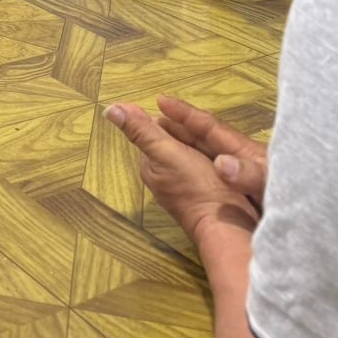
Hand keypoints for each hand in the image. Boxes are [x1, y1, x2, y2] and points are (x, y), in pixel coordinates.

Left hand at [106, 101, 257, 247]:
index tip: (192, 118)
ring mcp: (185, 185)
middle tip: (210, 133)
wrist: (227, 228)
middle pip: (176, 140)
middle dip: (191, 131)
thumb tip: (110, 109)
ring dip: (206, 143)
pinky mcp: (206, 192)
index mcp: (150, 166)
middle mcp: (163, 175)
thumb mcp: (167, 153)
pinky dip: (215, 158)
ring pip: (194, 151)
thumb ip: (141, 132)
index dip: (174, 119)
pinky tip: (227, 160)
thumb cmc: (196, 187)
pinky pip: (208, 166)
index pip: (156, 129)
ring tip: (220, 143)